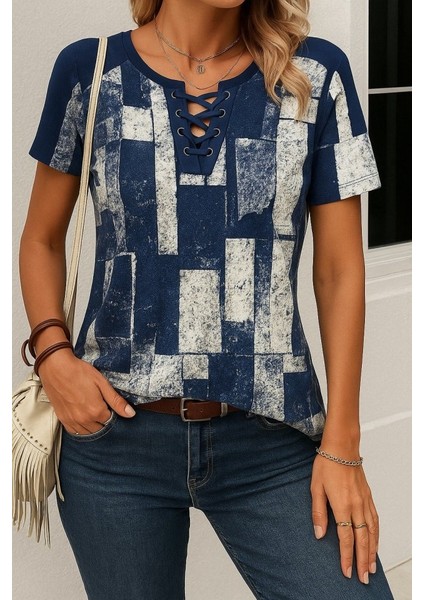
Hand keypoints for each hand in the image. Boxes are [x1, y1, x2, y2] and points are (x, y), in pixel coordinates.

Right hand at [37, 348, 135, 433]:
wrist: (56, 367)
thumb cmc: (79, 372)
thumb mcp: (102, 383)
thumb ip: (116, 401)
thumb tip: (131, 414)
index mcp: (96, 411)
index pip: (111, 420)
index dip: (112, 412)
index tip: (109, 404)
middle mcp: (84, 420)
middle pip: (100, 428)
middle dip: (103, 420)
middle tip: (102, 407)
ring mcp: (72, 421)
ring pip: (88, 432)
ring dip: (93, 426)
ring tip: (93, 412)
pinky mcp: (62, 419)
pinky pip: (75, 432)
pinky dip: (81, 428)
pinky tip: (83, 418)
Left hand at [310, 454, 378, 584]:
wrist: (342, 447)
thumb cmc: (326, 464)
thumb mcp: (315, 488)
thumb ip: (318, 512)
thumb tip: (319, 534)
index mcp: (342, 505)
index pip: (346, 538)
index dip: (346, 556)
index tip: (347, 571)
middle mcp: (356, 506)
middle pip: (362, 539)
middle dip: (362, 560)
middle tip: (363, 578)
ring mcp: (364, 501)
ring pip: (372, 532)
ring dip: (372, 551)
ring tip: (371, 567)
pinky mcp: (368, 497)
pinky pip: (375, 520)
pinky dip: (377, 534)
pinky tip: (375, 542)